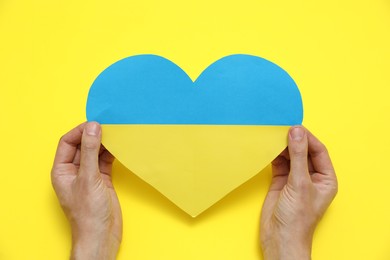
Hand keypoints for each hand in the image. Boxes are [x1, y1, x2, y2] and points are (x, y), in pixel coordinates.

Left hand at [51, 122, 121, 259]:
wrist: (102, 235)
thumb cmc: (88, 213)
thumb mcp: (88, 178)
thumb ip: (90, 151)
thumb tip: (92, 127)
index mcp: (62, 170)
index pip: (68, 142)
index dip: (80, 131)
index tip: (95, 123)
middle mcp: (74, 171)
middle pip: (82, 145)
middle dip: (94, 135)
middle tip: (108, 126)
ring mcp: (89, 175)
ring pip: (95, 152)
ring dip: (104, 143)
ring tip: (116, 134)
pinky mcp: (103, 180)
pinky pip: (106, 161)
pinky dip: (112, 153)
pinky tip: (120, 147)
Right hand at [260, 126, 337, 259]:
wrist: (279, 238)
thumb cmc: (297, 218)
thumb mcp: (299, 184)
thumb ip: (298, 156)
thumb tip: (296, 132)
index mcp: (325, 178)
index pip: (318, 151)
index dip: (307, 138)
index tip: (295, 127)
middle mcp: (311, 177)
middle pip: (304, 152)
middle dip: (294, 141)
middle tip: (282, 129)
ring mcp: (295, 179)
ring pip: (290, 156)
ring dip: (282, 147)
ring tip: (273, 136)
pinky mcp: (280, 182)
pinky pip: (279, 163)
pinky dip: (273, 155)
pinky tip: (267, 148)